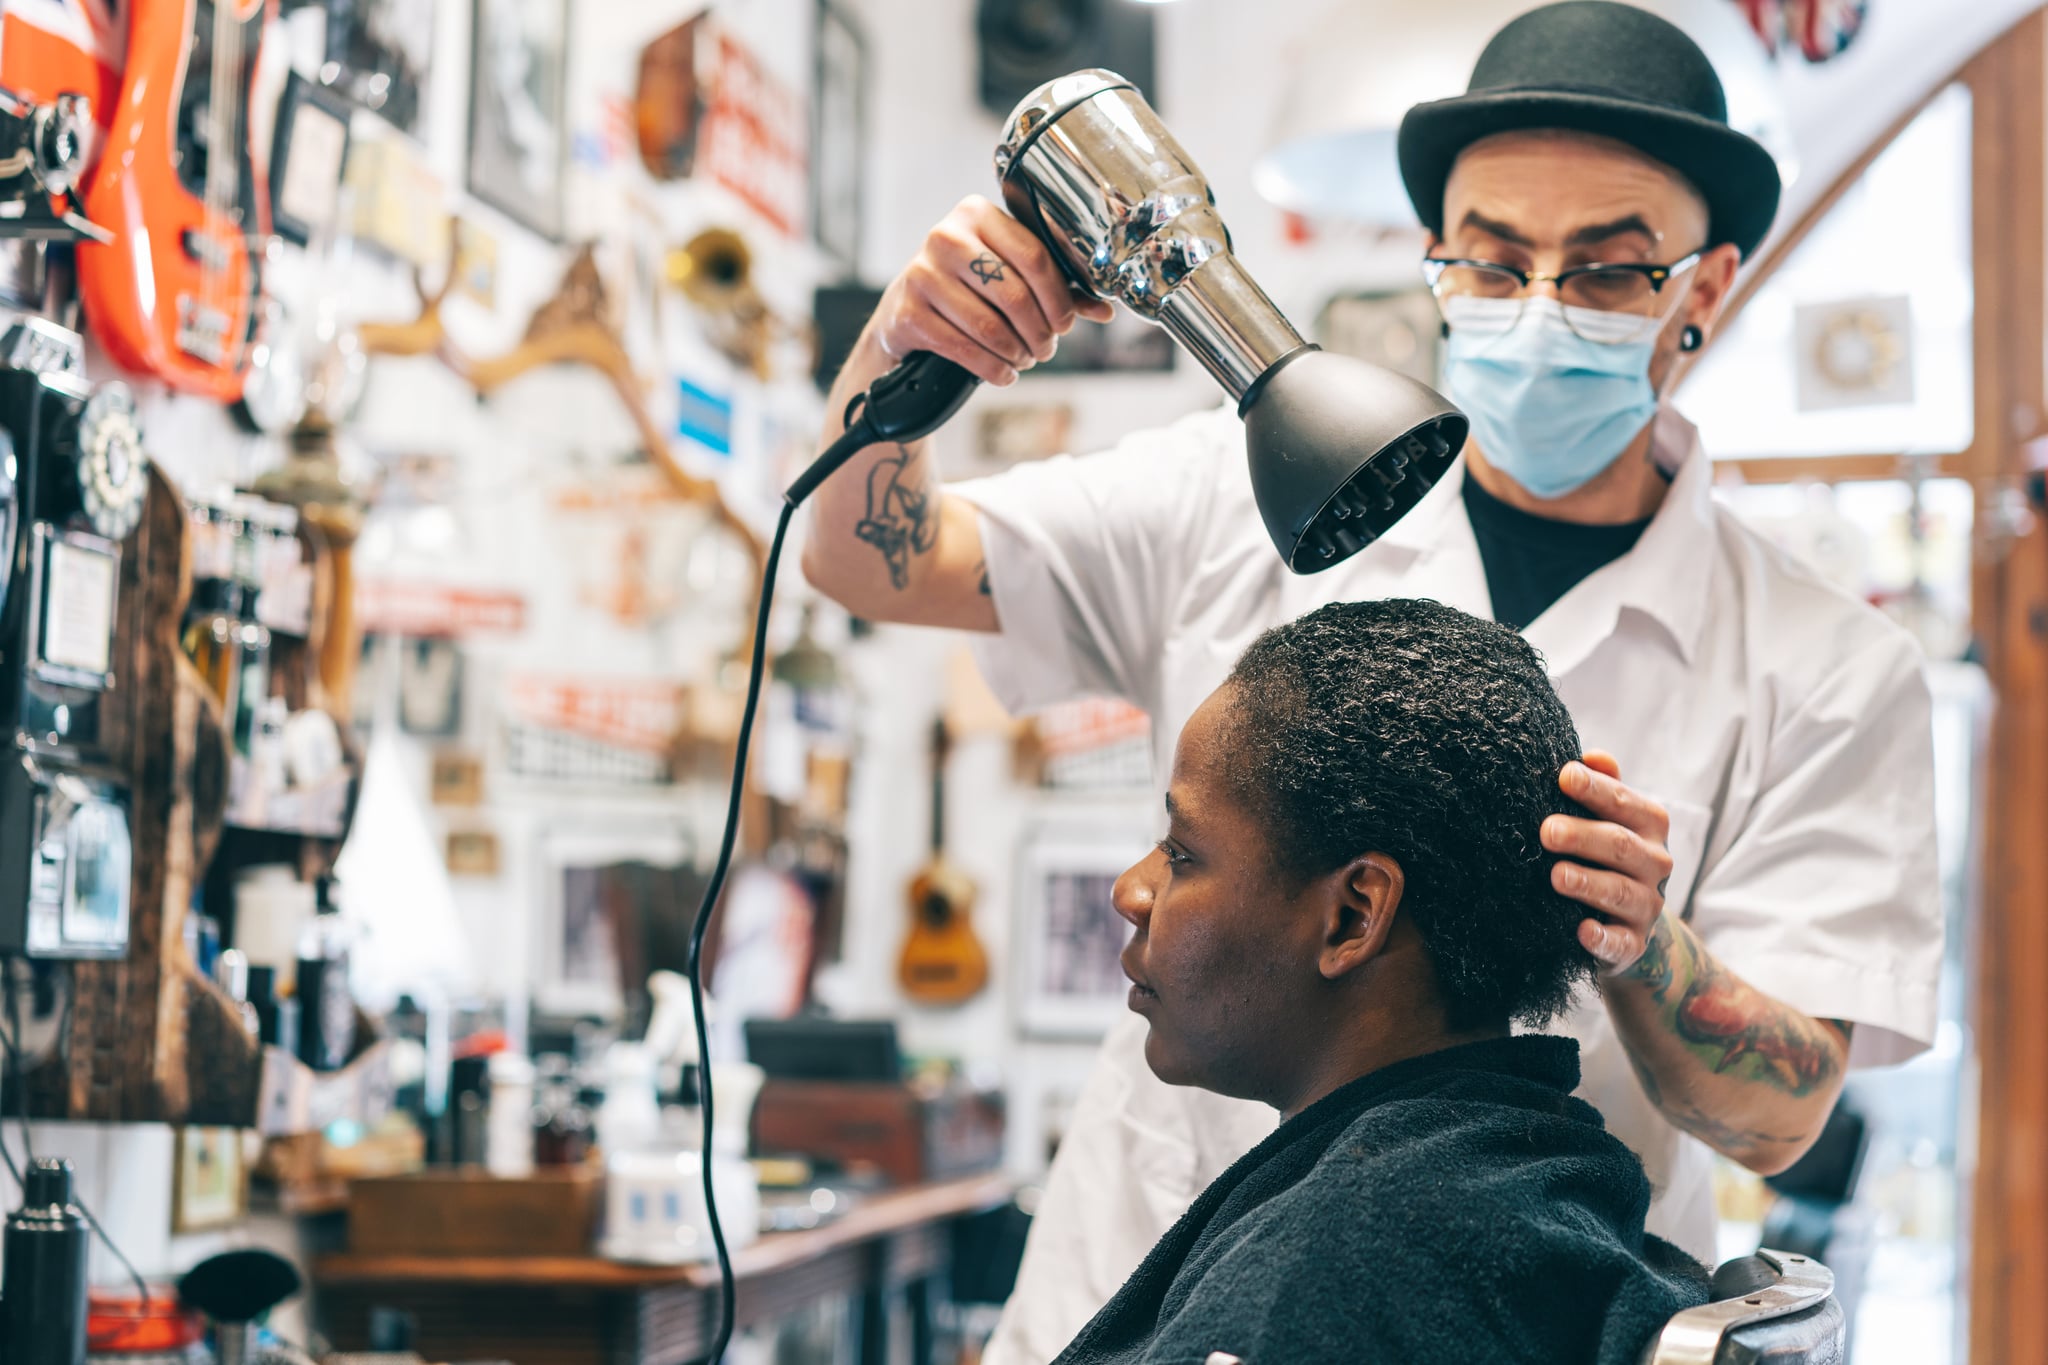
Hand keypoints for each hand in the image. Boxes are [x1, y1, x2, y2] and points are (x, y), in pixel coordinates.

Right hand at [866, 195, 1114, 386]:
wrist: (905, 312)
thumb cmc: (967, 288)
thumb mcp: (1009, 276)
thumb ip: (1056, 289)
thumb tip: (1105, 311)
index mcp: (976, 214)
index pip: (1035, 257)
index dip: (1059, 299)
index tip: (1065, 324)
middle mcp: (946, 236)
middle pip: (1015, 294)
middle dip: (1039, 332)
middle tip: (1046, 349)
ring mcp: (922, 273)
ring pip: (990, 326)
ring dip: (1017, 354)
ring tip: (1024, 360)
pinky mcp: (907, 312)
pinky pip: (964, 348)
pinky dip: (992, 369)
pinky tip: (1003, 373)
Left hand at [1541, 751, 1674, 974]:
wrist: (1629, 920)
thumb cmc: (1609, 852)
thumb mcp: (1611, 816)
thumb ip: (1604, 785)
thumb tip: (1590, 756)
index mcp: (1649, 824)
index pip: (1624, 802)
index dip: (1596, 790)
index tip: (1564, 776)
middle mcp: (1655, 863)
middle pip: (1620, 846)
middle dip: (1584, 836)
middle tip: (1547, 831)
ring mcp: (1646, 905)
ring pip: (1620, 892)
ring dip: (1588, 883)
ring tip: (1556, 875)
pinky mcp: (1633, 943)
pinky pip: (1620, 942)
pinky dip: (1602, 937)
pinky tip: (1581, 929)